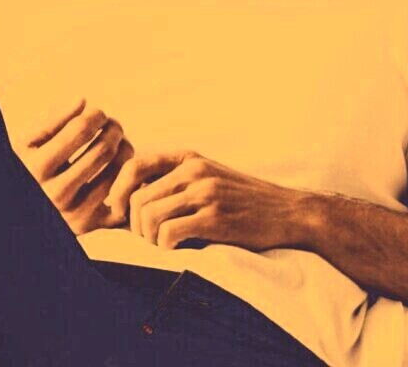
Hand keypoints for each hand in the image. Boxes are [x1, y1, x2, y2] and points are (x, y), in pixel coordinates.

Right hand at [12, 98, 132, 234]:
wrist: (24, 212)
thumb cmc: (28, 167)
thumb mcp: (28, 142)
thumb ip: (53, 119)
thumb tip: (82, 101)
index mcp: (37, 168)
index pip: (81, 129)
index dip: (96, 114)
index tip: (97, 113)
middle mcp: (56, 194)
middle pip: (104, 149)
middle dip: (114, 128)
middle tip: (113, 125)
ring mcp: (75, 213)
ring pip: (119, 171)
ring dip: (125, 148)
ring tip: (118, 141)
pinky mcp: (92, 226)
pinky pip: (124, 195)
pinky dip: (128, 177)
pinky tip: (120, 166)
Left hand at [107, 150, 307, 250]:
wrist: (290, 212)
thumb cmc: (246, 200)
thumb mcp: (211, 176)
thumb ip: (178, 179)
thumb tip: (132, 198)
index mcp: (190, 158)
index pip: (135, 166)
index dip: (118, 190)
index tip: (119, 212)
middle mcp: (195, 170)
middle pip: (137, 197)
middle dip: (134, 224)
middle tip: (147, 239)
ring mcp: (205, 193)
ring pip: (148, 215)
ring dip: (148, 238)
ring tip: (162, 246)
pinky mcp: (214, 218)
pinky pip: (168, 233)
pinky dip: (164, 247)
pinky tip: (176, 249)